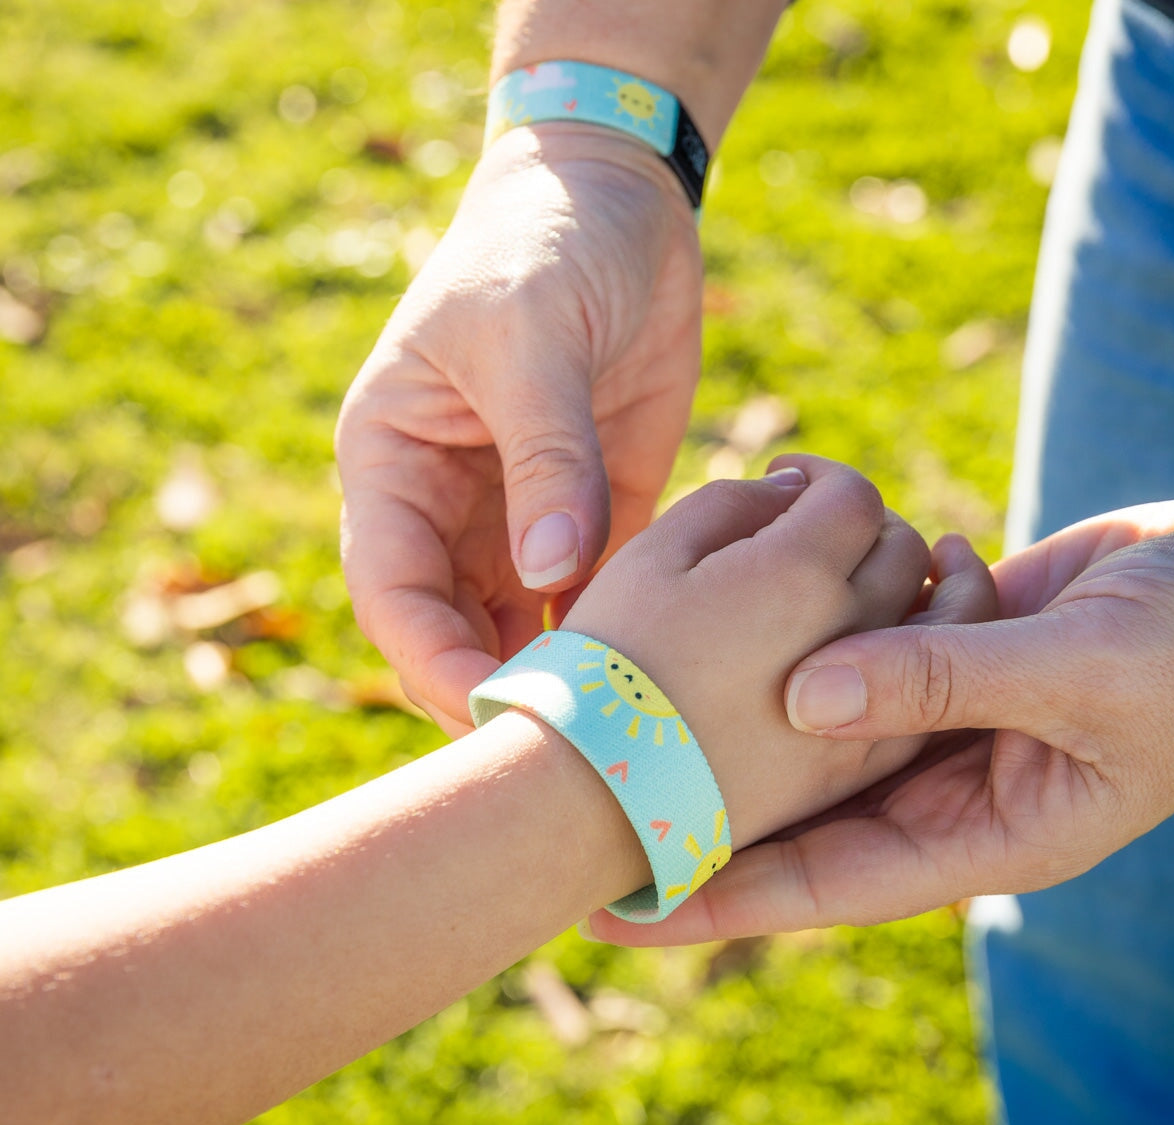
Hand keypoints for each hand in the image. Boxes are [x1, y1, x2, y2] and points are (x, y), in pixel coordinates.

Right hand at [336, 126, 702, 733]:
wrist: (615, 200)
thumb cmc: (544, 245)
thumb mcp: (530, 338)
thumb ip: (541, 457)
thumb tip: (550, 575)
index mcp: (395, 460)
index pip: (391, 585)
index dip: (429, 655)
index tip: (490, 707)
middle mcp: (448, 503)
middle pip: (452, 625)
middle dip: (494, 689)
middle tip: (560, 751)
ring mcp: (521, 514)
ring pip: (521, 622)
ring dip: (559, 677)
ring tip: (613, 735)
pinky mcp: (594, 511)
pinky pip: (595, 592)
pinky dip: (617, 636)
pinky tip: (657, 676)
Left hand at [590, 497, 1173, 943]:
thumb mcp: (1078, 670)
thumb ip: (944, 679)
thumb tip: (801, 700)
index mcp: (983, 829)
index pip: (825, 881)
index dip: (722, 898)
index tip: (622, 909)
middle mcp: (943, 785)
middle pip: (798, 820)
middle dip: (704, 823)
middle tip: (592, 823)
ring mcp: (936, 723)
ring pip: (814, 738)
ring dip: (735, 730)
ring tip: (631, 733)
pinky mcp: (936, 662)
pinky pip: (849, 665)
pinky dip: (794, 645)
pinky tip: (720, 628)